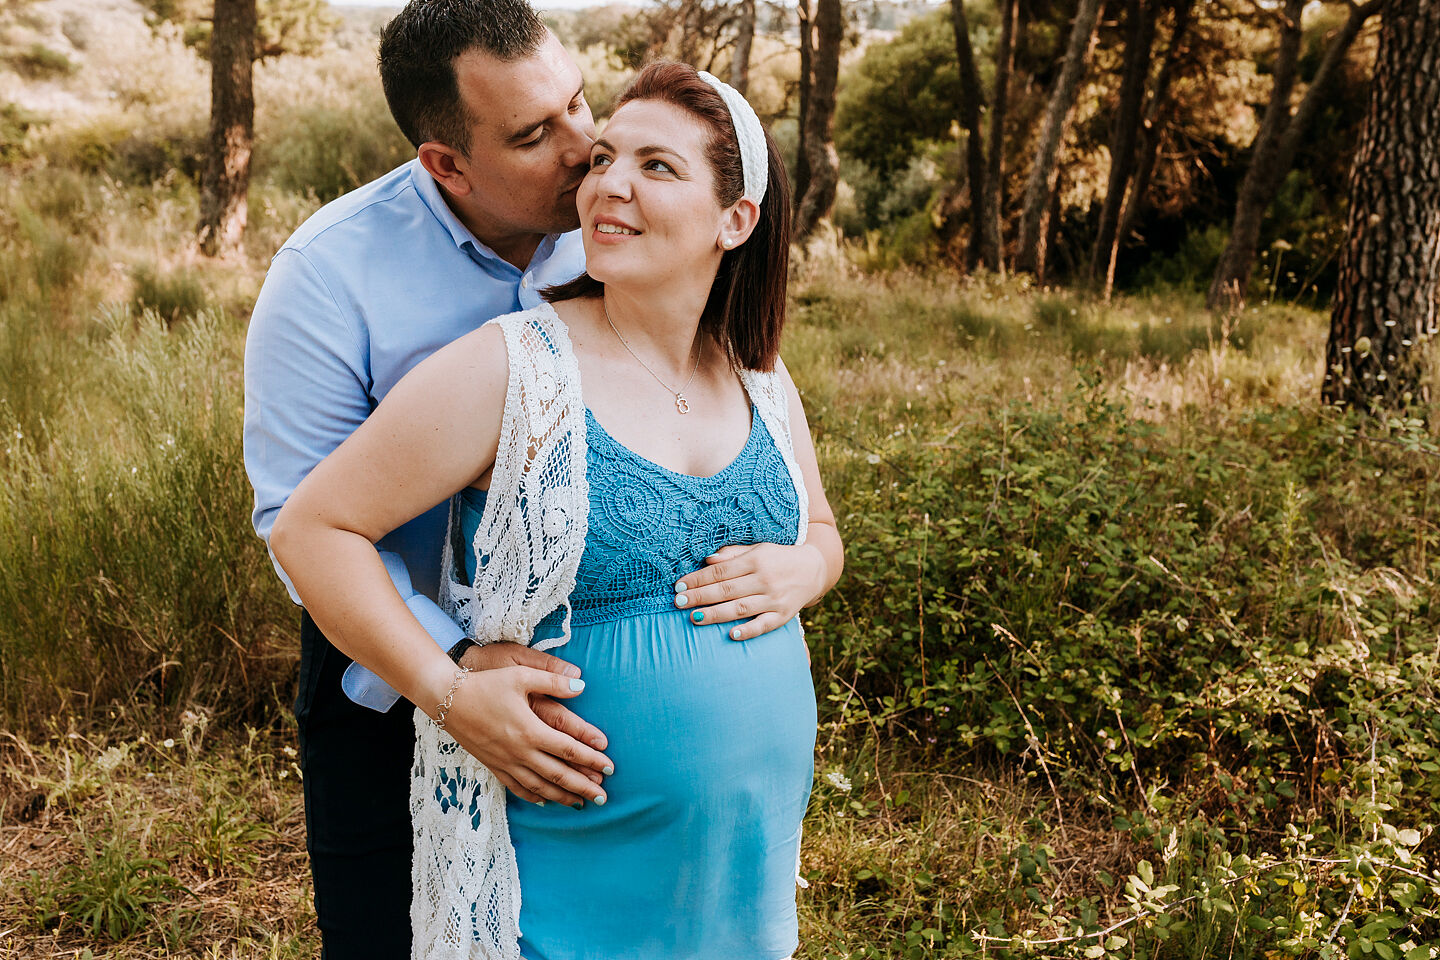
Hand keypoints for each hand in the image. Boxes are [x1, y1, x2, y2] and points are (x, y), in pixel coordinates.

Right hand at [444, 644, 613, 806]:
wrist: (446, 698)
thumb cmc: (485, 683)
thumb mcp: (520, 674)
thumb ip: (553, 680)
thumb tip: (581, 684)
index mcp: (530, 729)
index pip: (569, 749)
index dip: (591, 758)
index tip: (610, 766)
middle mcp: (520, 751)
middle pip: (559, 774)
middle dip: (584, 786)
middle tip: (604, 796)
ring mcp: (505, 761)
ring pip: (540, 786)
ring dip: (563, 797)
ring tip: (582, 803)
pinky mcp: (493, 765)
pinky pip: (517, 787)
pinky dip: (533, 796)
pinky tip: (545, 801)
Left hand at [672, 542, 825, 640]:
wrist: (814, 569)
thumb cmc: (777, 558)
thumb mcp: (757, 549)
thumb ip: (732, 554)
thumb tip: (708, 559)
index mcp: (756, 560)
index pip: (720, 571)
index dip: (698, 579)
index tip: (678, 586)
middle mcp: (764, 579)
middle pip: (726, 590)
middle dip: (700, 596)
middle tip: (678, 602)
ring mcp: (774, 599)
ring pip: (741, 608)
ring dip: (716, 614)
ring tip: (694, 618)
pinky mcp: (783, 615)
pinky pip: (764, 624)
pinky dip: (749, 630)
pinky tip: (732, 635)